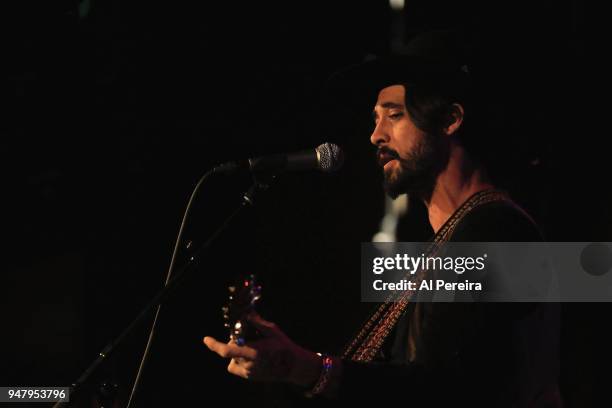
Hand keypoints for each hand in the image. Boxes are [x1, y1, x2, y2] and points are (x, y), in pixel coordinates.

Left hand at [203, 313, 321, 386]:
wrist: (292, 366)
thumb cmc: (283, 346)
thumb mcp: (272, 330)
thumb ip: (256, 322)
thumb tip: (245, 313)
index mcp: (254, 352)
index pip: (228, 350)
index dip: (214, 345)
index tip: (206, 339)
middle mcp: (249, 364)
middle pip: (231, 349)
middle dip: (236, 340)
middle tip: (248, 336)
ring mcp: (248, 372)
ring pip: (232, 358)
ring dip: (237, 350)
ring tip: (253, 347)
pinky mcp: (248, 377)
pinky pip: (235, 366)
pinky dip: (238, 359)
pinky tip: (250, 356)